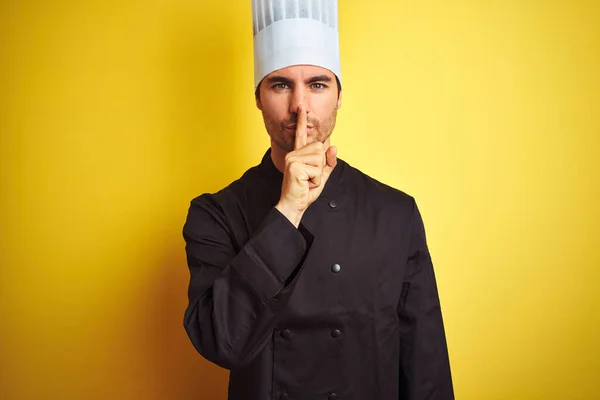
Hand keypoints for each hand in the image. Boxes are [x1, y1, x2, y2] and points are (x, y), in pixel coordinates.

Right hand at [275, 105, 337, 227]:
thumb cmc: (305, 191)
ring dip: (318, 174)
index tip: (301, 108)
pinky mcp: (295, 166)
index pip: (301, 135)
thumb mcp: (321, 176)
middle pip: (319, 148)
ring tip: (307, 181)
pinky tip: (305, 183)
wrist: (294, 205)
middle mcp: (293, 154)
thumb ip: (328, 162)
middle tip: (309, 177)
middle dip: (321, 165)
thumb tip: (333, 146)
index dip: (301, 121)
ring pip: (320, 158)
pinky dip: (316, 180)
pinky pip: (317, 169)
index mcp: (298, 154)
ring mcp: (292, 159)